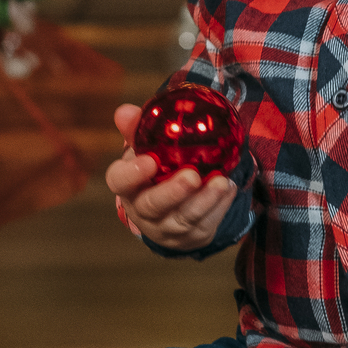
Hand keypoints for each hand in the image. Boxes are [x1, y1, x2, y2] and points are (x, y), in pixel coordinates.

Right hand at [105, 103, 236, 253]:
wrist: (171, 211)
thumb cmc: (155, 171)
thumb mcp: (144, 150)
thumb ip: (137, 128)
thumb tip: (125, 110)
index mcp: (128, 186)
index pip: (119, 182)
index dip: (131, 174)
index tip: (149, 160)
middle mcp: (142, 211)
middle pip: (152, 206)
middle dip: (172, 192)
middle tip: (192, 175)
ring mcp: (167, 228)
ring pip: (184, 219)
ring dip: (204, 200)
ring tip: (221, 182)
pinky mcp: (191, 237)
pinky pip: (206, 224)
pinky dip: (220, 207)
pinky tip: (229, 188)